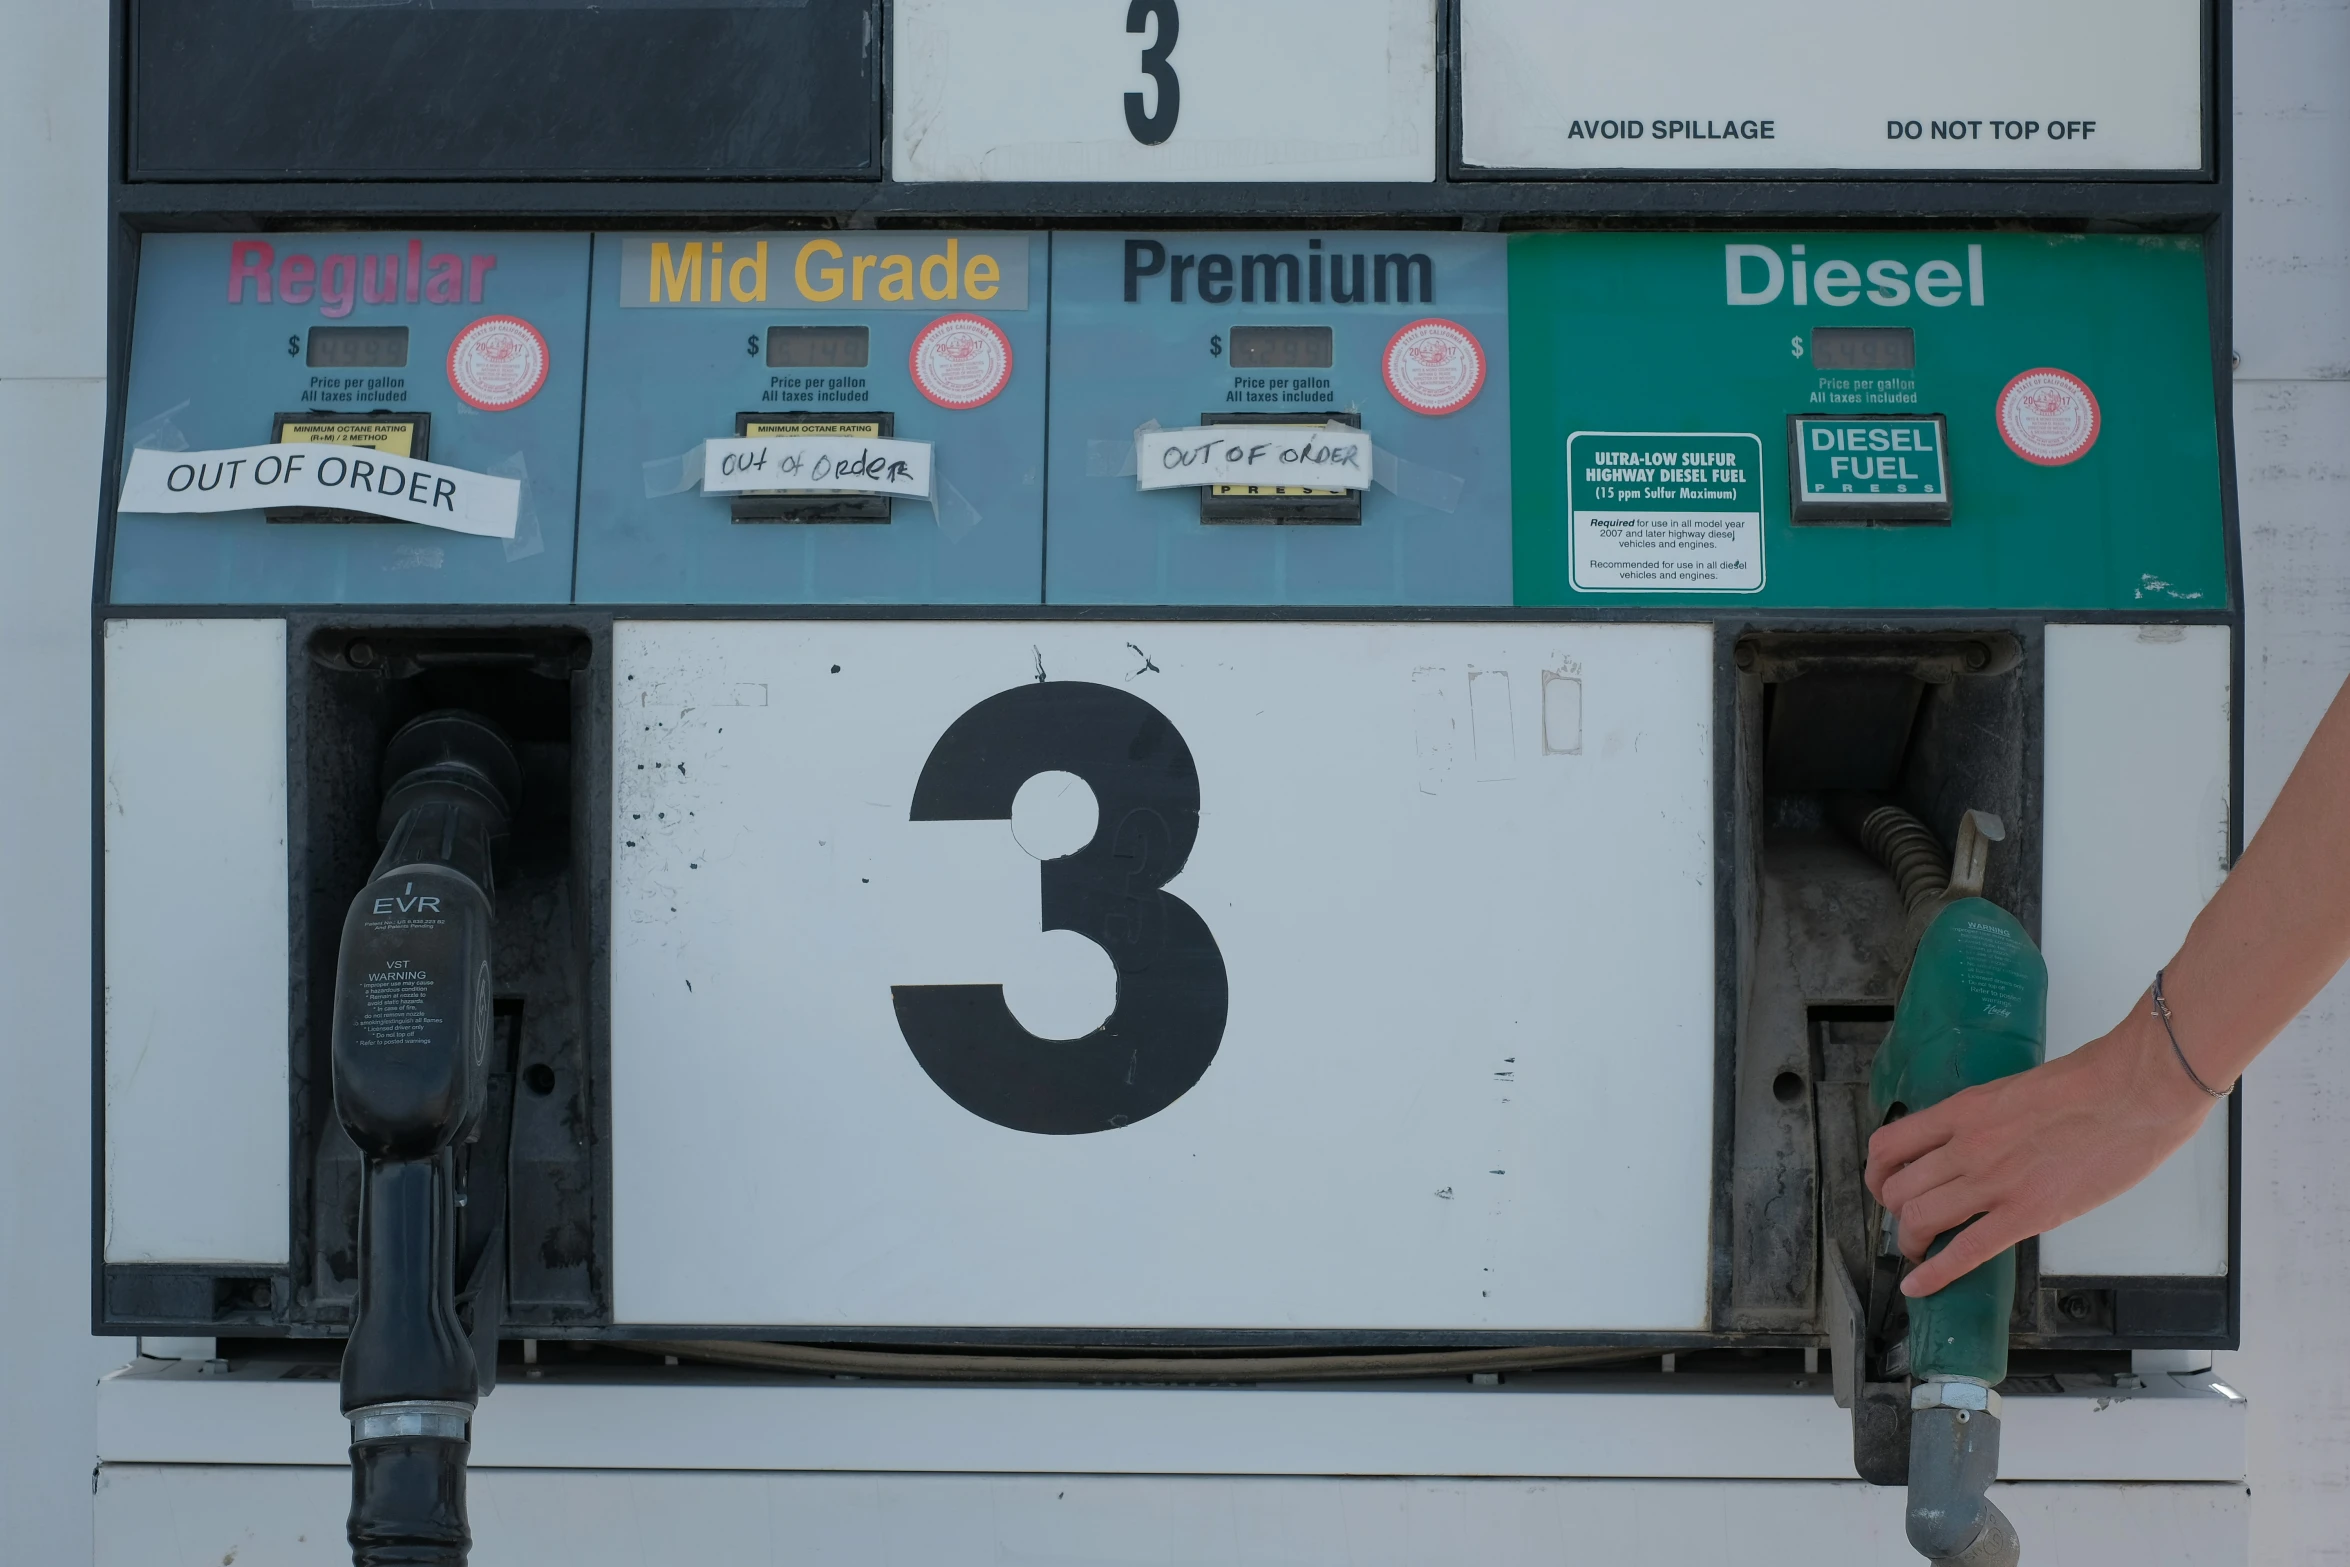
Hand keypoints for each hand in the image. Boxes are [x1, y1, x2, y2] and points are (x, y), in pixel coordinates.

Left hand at [1864, 1003, 2221, 1295]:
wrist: (2135, 1091)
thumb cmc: (2089, 1082)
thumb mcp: (2013, 1090)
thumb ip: (1985, 1119)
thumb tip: (1973, 1142)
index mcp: (1961, 1111)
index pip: (1889, 1145)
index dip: (1878, 1173)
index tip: (1885, 1185)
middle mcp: (1966, 1147)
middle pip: (1898, 1189)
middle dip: (1895, 1212)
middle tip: (1909, 1221)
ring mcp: (1994, 1182)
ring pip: (1919, 1220)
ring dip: (1910, 1243)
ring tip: (1917, 1251)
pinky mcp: (2028, 1214)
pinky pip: (1965, 1252)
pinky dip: (1934, 1275)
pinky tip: (1918, 1287)